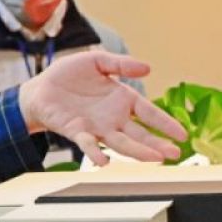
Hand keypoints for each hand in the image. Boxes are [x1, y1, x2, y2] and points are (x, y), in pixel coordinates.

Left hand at [19, 51, 183, 165]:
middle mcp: (113, 118)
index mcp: (122, 99)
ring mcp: (97, 128)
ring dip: (136, 152)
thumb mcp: (96, 61)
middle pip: (140, 134)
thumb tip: (147, 68)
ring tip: (153, 159)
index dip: (166, 124)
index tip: (182, 135)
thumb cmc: (69, 75)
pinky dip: (95, 153)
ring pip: (121, 143)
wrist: (40, 88)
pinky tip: (104, 161)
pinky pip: (88, 144)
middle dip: (157, 144)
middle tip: (174, 154)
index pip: (150, 114)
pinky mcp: (77, 132)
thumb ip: (120, 64)